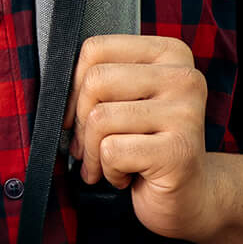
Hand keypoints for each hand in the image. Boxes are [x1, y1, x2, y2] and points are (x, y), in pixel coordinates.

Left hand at [67, 34, 217, 241]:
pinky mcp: (178, 150)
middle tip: (90, 145)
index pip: (96, 49)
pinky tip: (128, 175)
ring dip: (92, 151)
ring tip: (110, 162)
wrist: (189, 194)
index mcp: (171, 54)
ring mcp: (186, 114)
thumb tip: (53, 86)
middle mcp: (185, 78)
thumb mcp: (127, 100)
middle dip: (81, 121)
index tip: (78, 111)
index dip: (74, 85)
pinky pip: (112, 151)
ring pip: (100, 117)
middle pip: (96, 81)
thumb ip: (100, 81)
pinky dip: (108, 170)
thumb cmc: (148, 143)